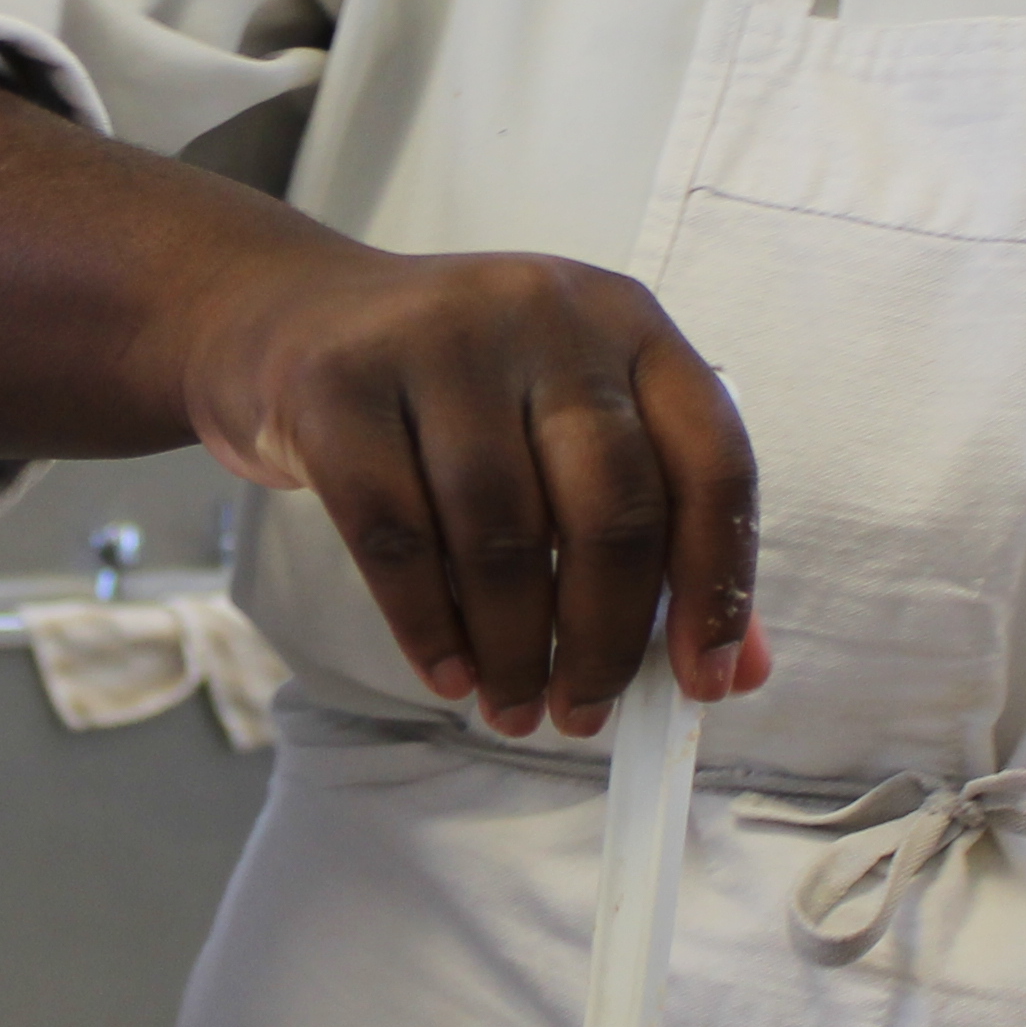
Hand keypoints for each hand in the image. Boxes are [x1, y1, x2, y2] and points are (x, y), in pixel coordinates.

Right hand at [153, 233, 766, 737]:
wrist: (289, 316)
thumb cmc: (452, 391)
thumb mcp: (563, 426)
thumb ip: (657, 533)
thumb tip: (735, 669)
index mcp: (628, 322)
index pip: (711, 458)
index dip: (720, 582)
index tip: (701, 681)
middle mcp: (545, 313)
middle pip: (610, 506)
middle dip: (605, 637)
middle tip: (582, 713)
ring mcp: (437, 339)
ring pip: (501, 532)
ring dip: (513, 648)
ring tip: (512, 706)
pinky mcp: (339, 385)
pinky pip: (396, 536)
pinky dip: (428, 626)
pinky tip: (447, 672)